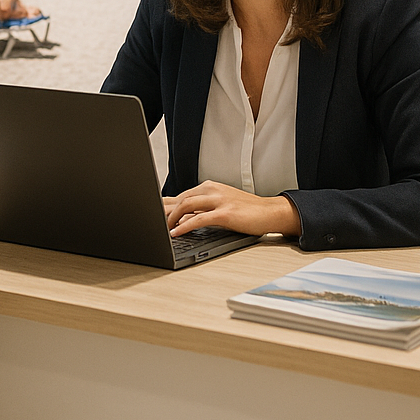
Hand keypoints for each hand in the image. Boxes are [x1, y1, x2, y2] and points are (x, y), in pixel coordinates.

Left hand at [165, 181, 300, 237]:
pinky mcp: (224, 213)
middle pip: (180, 198)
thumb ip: (202, 209)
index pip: (181, 195)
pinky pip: (198, 219)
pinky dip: (184, 226)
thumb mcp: (221, 205)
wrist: (270, 212)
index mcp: (209, 187)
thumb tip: (180, 218)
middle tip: (150, 221)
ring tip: (162, 229)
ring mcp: (219, 200)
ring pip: (186, 205)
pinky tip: (176, 233)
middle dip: (163, 211)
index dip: (164, 205)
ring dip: (171, 218)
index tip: (152, 213)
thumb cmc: (246, 211)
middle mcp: (212, 190)